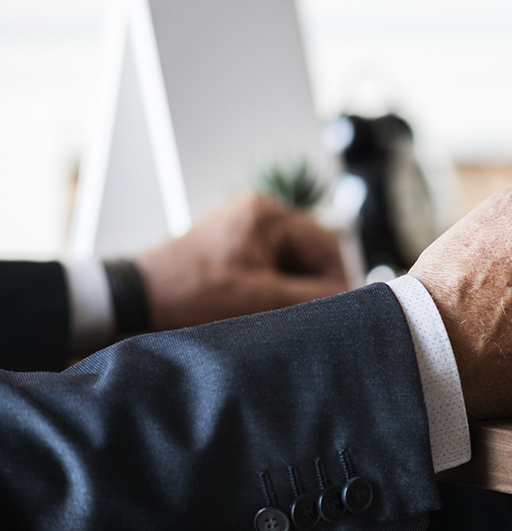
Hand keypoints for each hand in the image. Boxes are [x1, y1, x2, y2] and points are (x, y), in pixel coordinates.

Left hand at [135, 193, 348, 330]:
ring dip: (297, 288)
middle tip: (309, 318)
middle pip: (315, 252)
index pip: (330, 246)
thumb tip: (355, 301)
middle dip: (316, 286)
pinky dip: (278, 286)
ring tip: (282, 315)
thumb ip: (314, 297)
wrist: (137, 299)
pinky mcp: (237, 243)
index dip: (341, 282)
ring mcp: (248, 226)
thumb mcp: (262, 300)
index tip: (340, 313)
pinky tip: (266, 308)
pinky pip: (275, 264)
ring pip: (296, 261)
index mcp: (269, 214)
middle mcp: (261, 211)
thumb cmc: (190, 295)